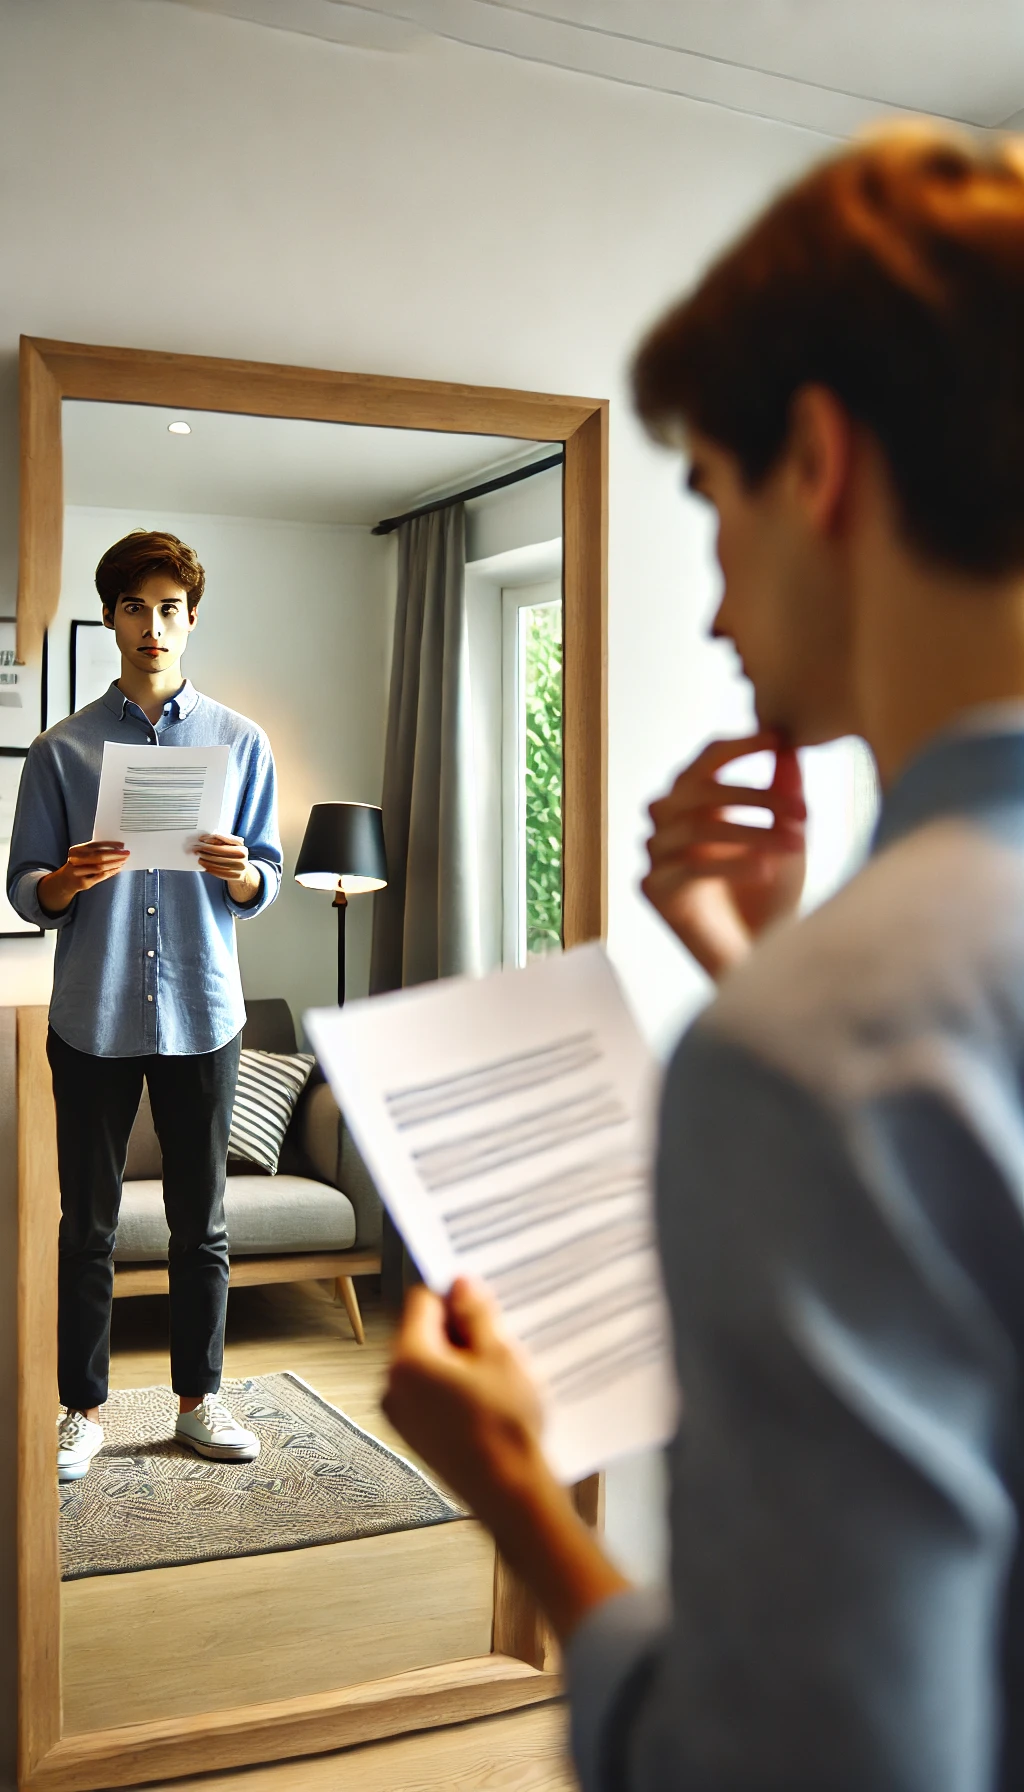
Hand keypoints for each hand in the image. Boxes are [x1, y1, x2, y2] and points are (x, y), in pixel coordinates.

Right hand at [38, 842, 128, 914]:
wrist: (65, 881)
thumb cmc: (79, 864)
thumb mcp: (82, 855)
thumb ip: (95, 850)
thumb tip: (117, 847)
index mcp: (76, 850)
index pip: (95, 845)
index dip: (110, 844)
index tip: (122, 845)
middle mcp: (75, 860)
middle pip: (99, 856)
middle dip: (115, 855)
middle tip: (127, 853)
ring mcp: (78, 872)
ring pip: (101, 867)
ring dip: (115, 864)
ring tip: (124, 861)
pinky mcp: (83, 883)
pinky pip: (101, 876)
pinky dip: (111, 872)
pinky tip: (118, 869)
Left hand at [195, 833, 259, 902]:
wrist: (243, 870)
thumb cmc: (234, 854)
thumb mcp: (232, 845)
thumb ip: (222, 839)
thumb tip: (207, 838)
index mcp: (241, 848)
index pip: (224, 842)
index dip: (211, 840)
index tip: (201, 839)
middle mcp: (242, 858)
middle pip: (219, 852)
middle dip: (206, 850)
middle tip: (197, 849)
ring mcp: (239, 868)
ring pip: (217, 863)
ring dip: (205, 860)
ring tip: (199, 858)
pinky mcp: (235, 876)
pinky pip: (219, 872)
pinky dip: (209, 868)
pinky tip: (204, 865)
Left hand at [384, 1278, 627, 1640]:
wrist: (511, 1495)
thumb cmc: (505, 1432)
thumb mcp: (499, 1355)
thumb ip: (475, 1313)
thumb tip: (460, 1285)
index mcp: (407, 1361)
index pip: (422, 1301)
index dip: (455, 1298)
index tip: (481, 1304)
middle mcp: (393, 1387)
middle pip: (422, 1334)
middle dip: (458, 1333)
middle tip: (496, 1346)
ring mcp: (401, 1415)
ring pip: (429, 1365)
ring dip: (459, 1362)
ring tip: (496, 1379)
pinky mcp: (416, 1436)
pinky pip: (431, 1395)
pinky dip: (455, 1390)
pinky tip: (488, 1402)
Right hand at [642, 731, 805, 981]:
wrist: (763, 961)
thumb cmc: (773, 900)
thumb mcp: (788, 838)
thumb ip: (785, 792)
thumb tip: (789, 744)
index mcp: (696, 805)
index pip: (705, 761)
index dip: (738, 747)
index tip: (778, 739)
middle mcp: (669, 826)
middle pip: (696, 790)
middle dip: (753, 795)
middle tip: (802, 811)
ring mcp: (657, 857)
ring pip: (695, 826)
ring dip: (751, 831)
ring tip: (796, 844)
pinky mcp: (654, 891)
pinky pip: (688, 866)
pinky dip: (729, 864)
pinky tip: (765, 870)